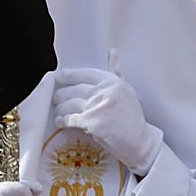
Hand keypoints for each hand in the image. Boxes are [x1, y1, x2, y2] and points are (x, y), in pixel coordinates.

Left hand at [52, 54, 162, 174]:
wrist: (139, 142)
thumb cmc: (132, 119)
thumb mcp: (127, 91)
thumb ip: (117, 72)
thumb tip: (112, 52)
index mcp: (114, 83)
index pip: (86, 74)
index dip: (70, 74)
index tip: (61, 75)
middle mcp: (106, 92)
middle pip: (75, 89)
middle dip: (62, 94)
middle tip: (56, 97)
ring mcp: (98, 107)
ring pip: (70, 103)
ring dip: (61, 108)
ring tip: (59, 110)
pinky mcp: (91, 122)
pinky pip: (70, 119)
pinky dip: (62, 120)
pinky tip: (60, 121)